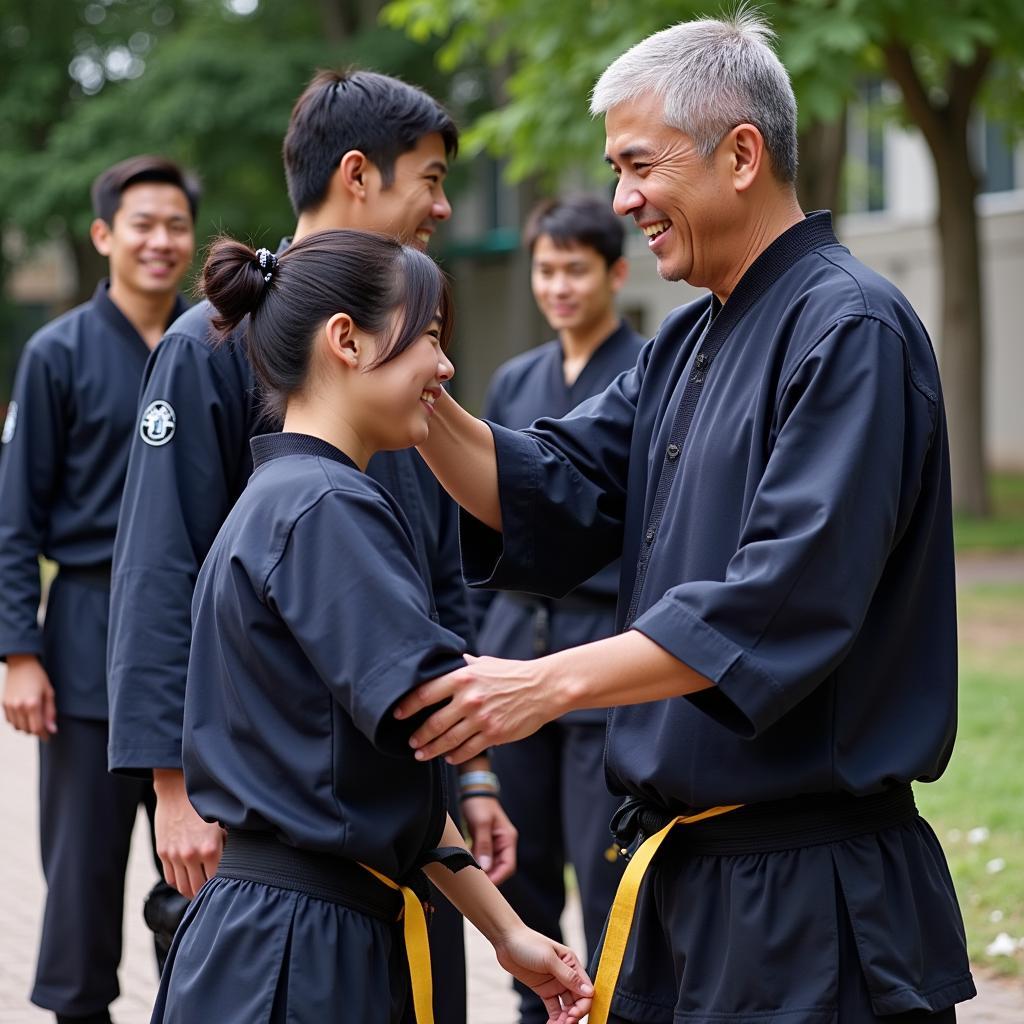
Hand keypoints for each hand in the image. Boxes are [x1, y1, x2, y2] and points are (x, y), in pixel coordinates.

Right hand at [3, 655, 56, 738]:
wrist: (21, 664)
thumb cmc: (39, 677)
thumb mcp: (49, 693)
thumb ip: (50, 713)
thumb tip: (52, 730)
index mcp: (32, 703)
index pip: (37, 728)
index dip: (44, 735)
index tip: (49, 737)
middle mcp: (18, 706)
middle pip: (27, 730)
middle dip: (36, 731)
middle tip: (44, 727)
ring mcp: (9, 706)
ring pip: (17, 727)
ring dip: (26, 728)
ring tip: (35, 721)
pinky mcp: (4, 704)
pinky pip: (10, 721)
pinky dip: (18, 723)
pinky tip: (25, 716)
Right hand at [153, 768, 223, 898]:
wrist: (177, 787)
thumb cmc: (205, 803)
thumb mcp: (223, 822)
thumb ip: (229, 844)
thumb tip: (241, 861)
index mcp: (210, 848)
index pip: (217, 881)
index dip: (223, 887)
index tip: (229, 888)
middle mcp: (191, 855)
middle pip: (199, 889)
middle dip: (208, 893)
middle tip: (216, 892)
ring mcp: (175, 855)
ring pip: (184, 887)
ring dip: (193, 891)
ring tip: (202, 890)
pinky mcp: (163, 852)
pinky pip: (171, 878)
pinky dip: (180, 883)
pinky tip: (189, 880)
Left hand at [395, 654, 563, 763]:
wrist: (543, 688)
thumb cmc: (512, 673)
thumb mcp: (485, 663)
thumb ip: (462, 665)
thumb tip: (443, 661)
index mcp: (463, 677)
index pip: (424, 693)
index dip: (406, 706)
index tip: (397, 715)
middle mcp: (469, 698)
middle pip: (433, 723)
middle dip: (418, 736)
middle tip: (410, 742)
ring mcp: (481, 718)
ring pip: (448, 740)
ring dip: (431, 750)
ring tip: (421, 754)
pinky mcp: (494, 734)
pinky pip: (468, 750)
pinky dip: (454, 756)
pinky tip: (448, 757)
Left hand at [461, 793, 516, 884]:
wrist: (473, 791)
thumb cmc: (480, 803)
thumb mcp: (481, 823)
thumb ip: (484, 845)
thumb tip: (485, 866)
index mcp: (508, 839)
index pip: (508, 865)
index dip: (498, 877)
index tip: (485, 886)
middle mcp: (503, 843)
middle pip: (500, 868)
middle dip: (489, 878)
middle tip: (475, 885)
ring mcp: (494, 844)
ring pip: (491, 865)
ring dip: (482, 872)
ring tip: (470, 879)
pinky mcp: (484, 843)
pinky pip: (482, 859)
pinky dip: (476, 865)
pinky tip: (467, 868)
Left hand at [494, 926, 592, 1022]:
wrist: (507, 942)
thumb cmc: (529, 943)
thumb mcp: (549, 959)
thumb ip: (568, 976)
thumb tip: (588, 991)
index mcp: (572, 963)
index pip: (585, 989)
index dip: (583, 1004)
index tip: (573, 1014)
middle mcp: (566, 975)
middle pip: (578, 1000)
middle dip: (574, 1014)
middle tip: (565, 1023)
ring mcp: (555, 984)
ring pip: (566, 1007)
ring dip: (565, 1019)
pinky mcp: (544, 990)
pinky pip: (554, 1008)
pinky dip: (555, 1019)